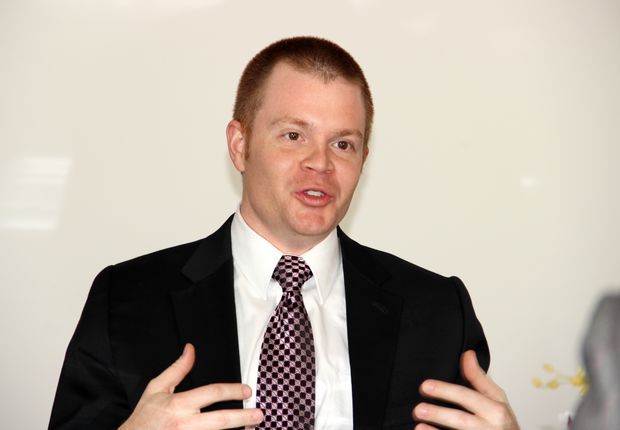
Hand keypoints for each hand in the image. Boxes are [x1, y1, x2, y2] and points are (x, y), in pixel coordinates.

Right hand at [119, 344, 262, 429]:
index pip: (212, 393)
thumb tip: (190, 350)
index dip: (232, 390)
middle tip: (259, 414)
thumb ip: (176, 370)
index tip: (246, 391)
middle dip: (243, 417)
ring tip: (252, 428)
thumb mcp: (156, 388)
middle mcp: (184, 424)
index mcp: (179, 404)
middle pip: (220, 420)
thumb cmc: (144, 417)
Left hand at [412, 350, 518, 429]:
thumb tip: (467, 354)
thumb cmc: (504, 425)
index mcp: (496, 410)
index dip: (445, 391)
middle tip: (418, 409)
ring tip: (418, 426)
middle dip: (438, 413)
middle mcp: (490, 427)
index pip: (467, 396)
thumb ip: (479, 378)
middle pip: (461, 419)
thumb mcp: (497, 399)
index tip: (426, 385)